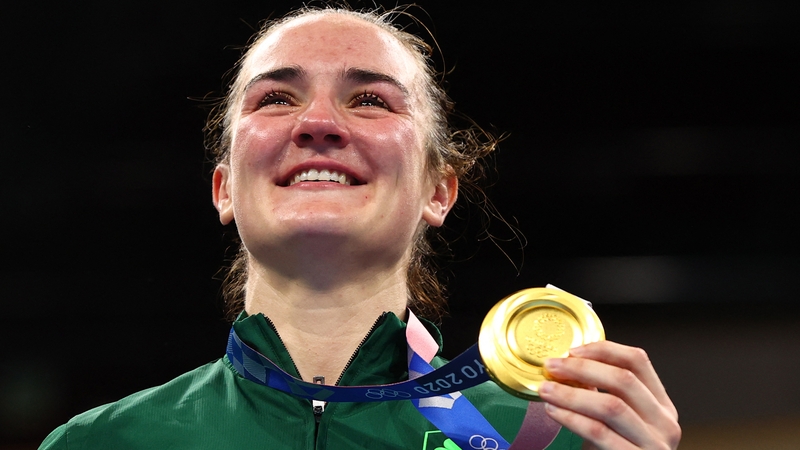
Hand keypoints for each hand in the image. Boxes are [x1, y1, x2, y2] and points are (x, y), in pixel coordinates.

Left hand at [537, 341, 680, 449]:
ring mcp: (653, 444)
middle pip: (624, 380)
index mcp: (661, 405)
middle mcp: (664, 422)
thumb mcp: (620, 421)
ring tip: (547, 389)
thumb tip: (567, 367)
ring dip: (572, 393)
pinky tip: (554, 411)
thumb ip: (604, 394)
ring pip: (611, 406)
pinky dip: (572, 418)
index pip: (638, 361)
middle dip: (582, 368)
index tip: (572, 350)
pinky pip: (600, 432)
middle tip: (552, 366)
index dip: (603, 350)